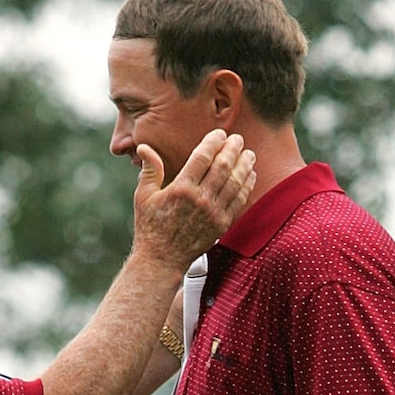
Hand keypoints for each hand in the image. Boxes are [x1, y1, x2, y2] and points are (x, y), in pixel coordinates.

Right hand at [133, 130, 255, 270]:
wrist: (161, 260)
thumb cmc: (150, 227)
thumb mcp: (143, 197)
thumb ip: (150, 170)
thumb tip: (144, 147)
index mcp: (181, 189)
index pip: (203, 156)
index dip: (214, 141)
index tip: (219, 134)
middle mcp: (200, 199)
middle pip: (224, 165)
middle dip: (233, 148)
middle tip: (237, 139)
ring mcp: (213, 213)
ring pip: (236, 181)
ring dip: (244, 164)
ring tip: (248, 153)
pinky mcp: (222, 224)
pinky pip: (240, 200)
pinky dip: (247, 185)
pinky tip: (250, 175)